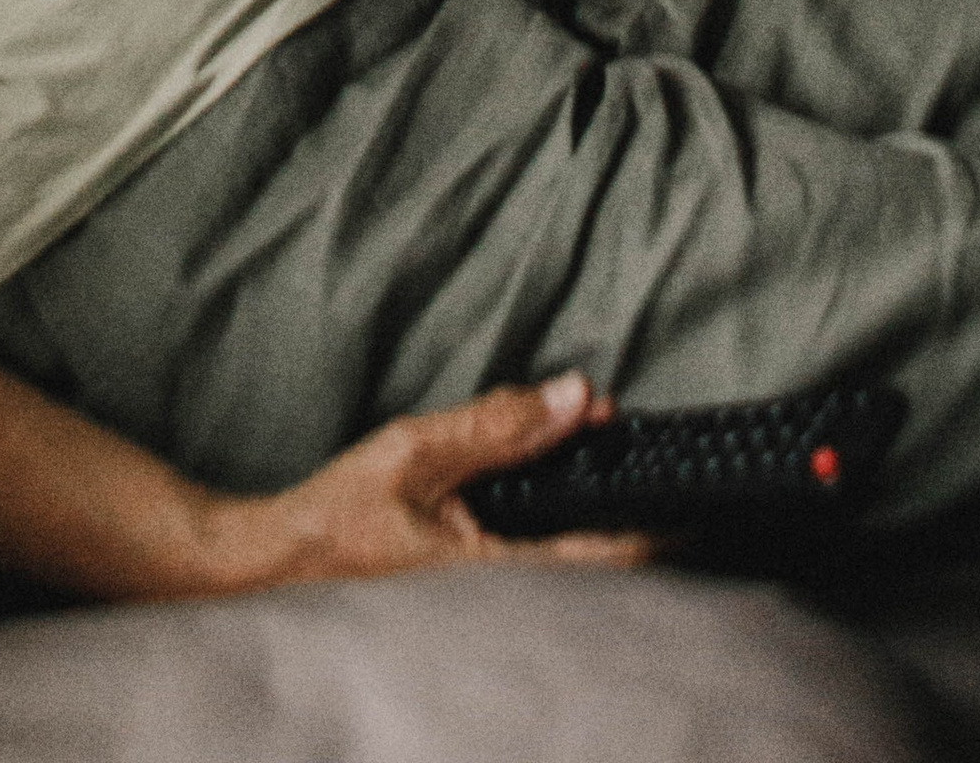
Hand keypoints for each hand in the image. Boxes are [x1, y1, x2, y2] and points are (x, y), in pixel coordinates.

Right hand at [195, 375, 648, 591]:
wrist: (283, 553)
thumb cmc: (340, 513)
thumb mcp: (416, 453)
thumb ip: (495, 426)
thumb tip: (572, 396)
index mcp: (500, 567)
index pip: (604, 551)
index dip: (656, 521)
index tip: (696, 489)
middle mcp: (506, 583)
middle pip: (592, 541)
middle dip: (622, 487)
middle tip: (641, 430)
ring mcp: (491, 577)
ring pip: (563, 531)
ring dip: (585, 482)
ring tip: (604, 427)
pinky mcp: (474, 563)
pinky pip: (531, 527)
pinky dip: (549, 490)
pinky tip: (551, 455)